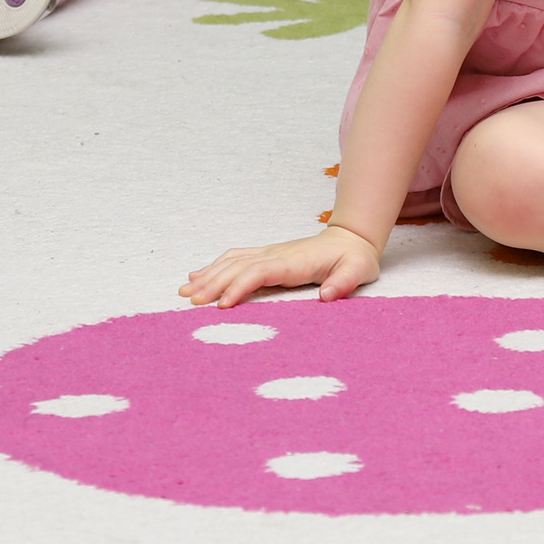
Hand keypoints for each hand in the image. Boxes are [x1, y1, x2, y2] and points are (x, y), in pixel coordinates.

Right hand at [181, 224, 381, 307]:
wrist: (352, 239)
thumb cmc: (355, 259)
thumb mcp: (358, 271)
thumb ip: (344, 283)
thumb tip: (327, 295)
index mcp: (294, 262)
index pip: (260, 272)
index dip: (240, 286)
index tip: (222, 304)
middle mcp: (276, 254)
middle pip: (238, 267)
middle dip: (214, 283)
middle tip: (191, 301)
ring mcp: (269, 252)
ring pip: (232, 261)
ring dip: (208, 274)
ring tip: (184, 290)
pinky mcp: (267, 255)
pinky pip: (236, 257)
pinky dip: (214, 265)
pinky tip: (197, 275)